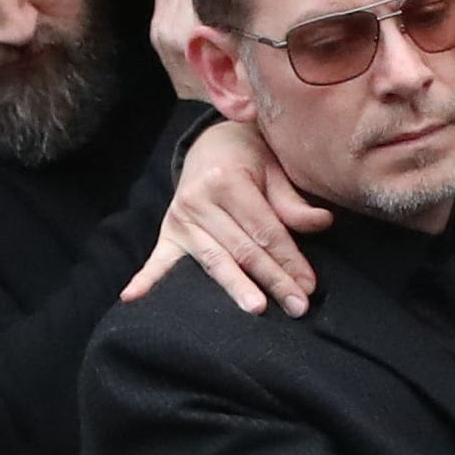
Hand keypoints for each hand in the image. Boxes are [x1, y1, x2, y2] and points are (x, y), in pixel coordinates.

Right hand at [122, 119, 332, 313]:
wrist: (211, 144)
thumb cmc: (250, 159)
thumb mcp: (275, 169)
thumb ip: (293, 201)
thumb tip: (323, 223)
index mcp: (228, 179)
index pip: (265, 230)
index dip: (290, 259)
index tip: (309, 286)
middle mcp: (199, 200)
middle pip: (243, 249)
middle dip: (273, 280)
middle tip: (297, 306)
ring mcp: (180, 218)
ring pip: (214, 260)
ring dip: (236, 287)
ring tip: (256, 309)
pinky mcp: (168, 232)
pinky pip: (158, 260)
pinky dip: (146, 281)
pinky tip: (131, 299)